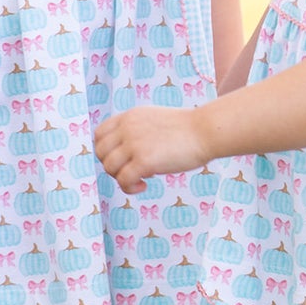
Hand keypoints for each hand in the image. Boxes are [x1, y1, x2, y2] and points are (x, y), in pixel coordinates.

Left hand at [95, 106, 210, 193]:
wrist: (206, 130)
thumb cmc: (188, 129)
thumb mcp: (155, 121)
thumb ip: (137, 131)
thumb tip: (127, 155)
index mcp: (130, 117)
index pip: (99, 134)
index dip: (106, 150)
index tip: (122, 159)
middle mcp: (128, 128)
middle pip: (100, 152)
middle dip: (112, 166)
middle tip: (131, 171)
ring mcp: (134, 144)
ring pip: (109, 167)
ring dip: (121, 178)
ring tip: (140, 179)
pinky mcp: (144, 161)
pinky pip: (123, 180)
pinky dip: (129, 187)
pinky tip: (144, 185)